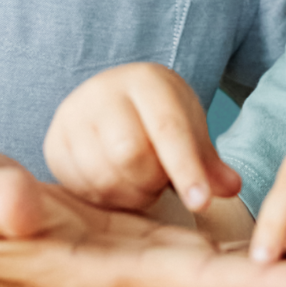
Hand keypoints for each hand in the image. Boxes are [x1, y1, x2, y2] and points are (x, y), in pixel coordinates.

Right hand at [44, 62, 242, 213]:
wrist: (114, 102)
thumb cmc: (160, 120)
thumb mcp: (191, 132)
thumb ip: (210, 164)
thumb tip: (231, 188)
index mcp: (147, 81)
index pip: (168, 130)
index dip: (186, 171)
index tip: (201, 205)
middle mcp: (103, 91)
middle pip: (130, 154)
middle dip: (152, 182)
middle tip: (160, 184)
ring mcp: (72, 116)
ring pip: (103, 175)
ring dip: (129, 195)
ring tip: (140, 185)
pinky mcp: (54, 142)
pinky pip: (79, 186)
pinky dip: (104, 198)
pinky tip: (117, 189)